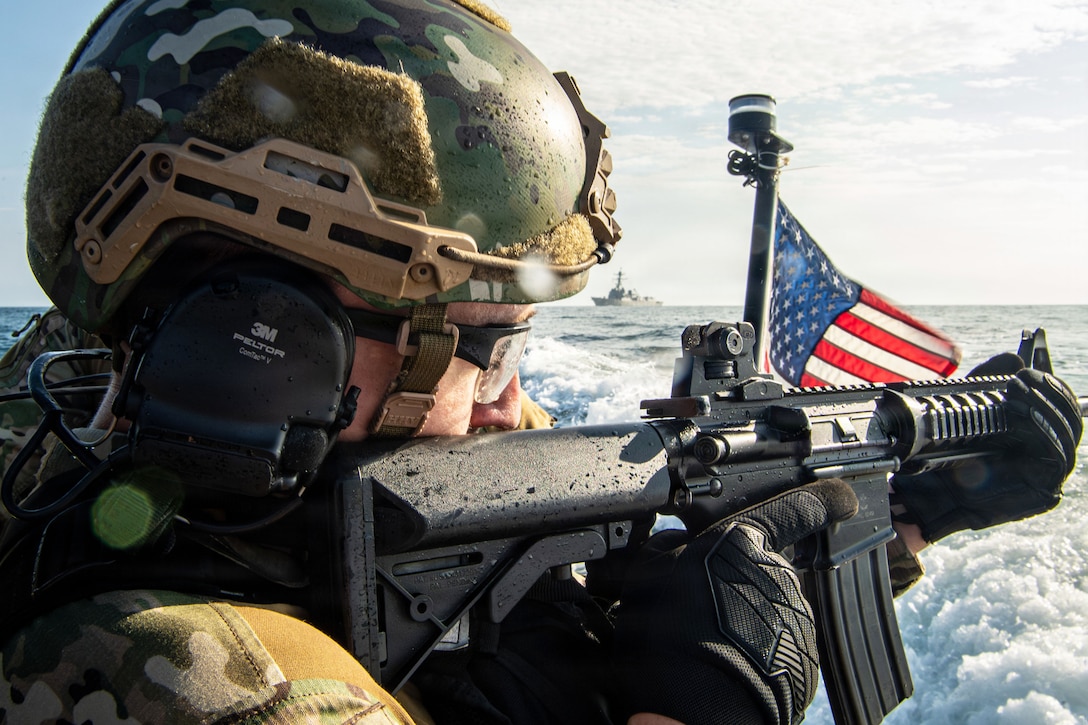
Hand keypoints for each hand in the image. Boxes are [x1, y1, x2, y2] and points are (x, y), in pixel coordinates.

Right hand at [613, 480, 857, 724]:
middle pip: (767, 570)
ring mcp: (797, 620)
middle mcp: (779, 576)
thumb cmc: (669, 637)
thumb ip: (670, 546)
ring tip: (714, 644)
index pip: (794, 510)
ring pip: (775, 609)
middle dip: (743, 583)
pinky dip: (763, 652)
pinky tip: (732, 666)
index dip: (821, 500)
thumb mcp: (648, 572)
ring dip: (752, 620)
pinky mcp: (806, 661)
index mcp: (743, 545)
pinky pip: (784, 646)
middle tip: (706, 608)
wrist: (696, 708)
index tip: (843, 497)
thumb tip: (677, 543)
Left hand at [890, 355, 1081, 542]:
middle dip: (1050, 391)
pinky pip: (1057, 457)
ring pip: (1067, 434)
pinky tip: (1024, 416)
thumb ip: (989, 383)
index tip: (1032, 365)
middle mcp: (1044, 455)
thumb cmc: (943, 458)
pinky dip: (1045, 432)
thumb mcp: (966, 412)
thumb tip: (1013, 356)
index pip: (1060, 406)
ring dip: (1047, 407)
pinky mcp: (1043, 491)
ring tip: (1021, 389)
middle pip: (1069, 417)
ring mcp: (1046, 474)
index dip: (1053, 384)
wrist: (925, 497)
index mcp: (1032, 436)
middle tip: (1024, 376)